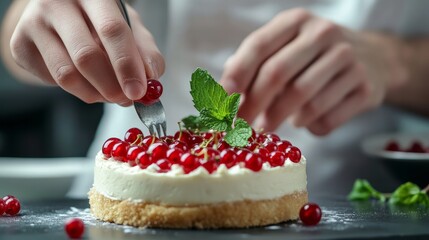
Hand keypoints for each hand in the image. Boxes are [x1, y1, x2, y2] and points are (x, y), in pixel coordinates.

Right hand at [10, 0, 164, 105]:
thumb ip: (145, 51)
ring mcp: (33, 23)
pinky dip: (75, 90)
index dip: (127, 65)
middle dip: (111, 86)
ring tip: (108, 93)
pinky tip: (83, 80)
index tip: (139, 91)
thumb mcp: (130, 27)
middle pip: (86, 56)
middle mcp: (58, 3)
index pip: (112, 30)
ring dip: (94, 94)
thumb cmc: (101, 21)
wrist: (60, 14)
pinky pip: (51, 80)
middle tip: (125, 100)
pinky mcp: (19, 44)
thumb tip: (152, 77)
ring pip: (67, 75)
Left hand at [220, 8, 405, 134]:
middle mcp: (324, 34)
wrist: (374, 59)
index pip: (259, 45)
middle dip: (253, 104)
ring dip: (279, 118)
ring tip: (268, 125)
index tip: (223, 99)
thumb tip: (224, 92)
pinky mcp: (365, 88)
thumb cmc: (315, 56)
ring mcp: (349, 60)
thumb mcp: (287, 46)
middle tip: (240, 125)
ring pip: (303, 101)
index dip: (237, 74)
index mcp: (296, 21)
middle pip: (278, 74)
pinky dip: (308, 126)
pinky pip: (326, 118)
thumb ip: (256, 63)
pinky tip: (303, 120)